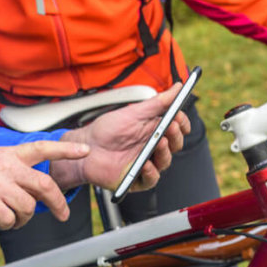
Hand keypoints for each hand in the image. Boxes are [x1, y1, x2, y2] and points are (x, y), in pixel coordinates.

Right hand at [0, 140, 90, 228]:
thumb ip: (10, 171)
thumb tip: (32, 190)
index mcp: (5, 154)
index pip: (41, 147)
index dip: (65, 149)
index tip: (84, 151)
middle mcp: (3, 165)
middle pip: (44, 184)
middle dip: (58, 203)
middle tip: (62, 213)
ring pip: (27, 206)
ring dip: (24, 218)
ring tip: (12, 218)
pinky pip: (10, 219)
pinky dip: (8, 224)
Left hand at [52, 84, 189, 191]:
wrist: (84, 147)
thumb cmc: (107, 130)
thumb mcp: (133, 113)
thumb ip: (157, 102)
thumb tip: (178, 87)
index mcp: (154, 132)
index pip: (177, 129)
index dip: (182, 124)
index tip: (180, 118)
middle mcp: (153, 148)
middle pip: (174, 145)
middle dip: (175, 135)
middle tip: (171, 126)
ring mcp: (146, 164)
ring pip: (164, 162)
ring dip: (165, 152)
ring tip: (159, 142)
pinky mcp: (136, 179)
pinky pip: (150, 179)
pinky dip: (150, 172)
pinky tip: (145, 164)